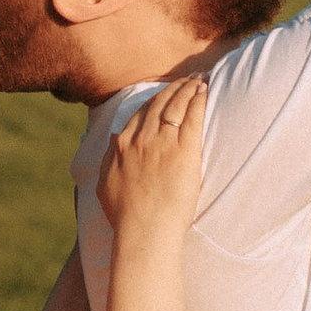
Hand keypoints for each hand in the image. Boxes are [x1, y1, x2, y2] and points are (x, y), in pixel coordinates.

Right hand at [97, 74, 206, 237]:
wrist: (144, 230)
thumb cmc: (125, 215)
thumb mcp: (106, 183)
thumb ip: (110, 157)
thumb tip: (114, 139)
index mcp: (121, 145)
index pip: (140, 113)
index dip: (154, 100)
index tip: (163, 94)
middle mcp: (141, 138)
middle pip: (159, 104)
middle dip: (173, 88)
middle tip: (185, 80)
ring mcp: (163, 143)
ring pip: (176, 105)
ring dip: (188, 89)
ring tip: (199, 80)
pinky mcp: (185, 151)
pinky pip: (193, 117)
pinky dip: (198, 100)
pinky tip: (204, 91)